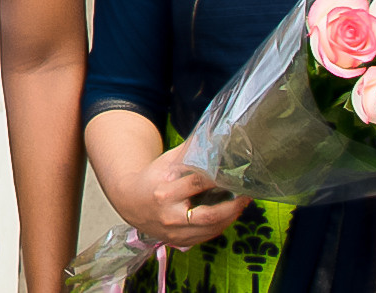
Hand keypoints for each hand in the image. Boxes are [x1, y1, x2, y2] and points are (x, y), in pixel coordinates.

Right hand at [117, 141, 248, 248]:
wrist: (129, 201)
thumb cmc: (151, 178)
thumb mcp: (166, 162)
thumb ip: (189, 151)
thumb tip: (211, 136)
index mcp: (164, 192)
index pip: (196, 184)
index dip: (217, 178)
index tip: (232, 173)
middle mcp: (169, 215)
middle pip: (209, 215)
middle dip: (232, 206)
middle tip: (245, 195)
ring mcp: (175, 232)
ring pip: (211, 229)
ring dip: (231, 217)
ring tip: (241, 204)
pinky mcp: (179, 241)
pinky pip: (206, 237)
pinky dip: (220, 226)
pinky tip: (228, 216)